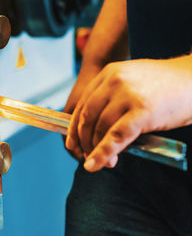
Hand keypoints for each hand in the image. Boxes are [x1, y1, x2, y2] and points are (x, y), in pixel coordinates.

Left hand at [66, 57, 191, 171]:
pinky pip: (116, 136)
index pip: (82, 104)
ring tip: (100, 163)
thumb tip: (97, 133)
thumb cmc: (167, 87)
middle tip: (86, 156)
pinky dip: (103, 153)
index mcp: (109, 73)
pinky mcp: (142, 110)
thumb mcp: (132, 84)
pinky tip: (96, 165)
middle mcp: (114, 81)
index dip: (74, 128)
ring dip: (95, 149)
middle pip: (87, 116)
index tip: (72, 144)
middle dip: (83, 140)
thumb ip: (112, 101)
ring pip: (100, 128)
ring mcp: (127, 94)